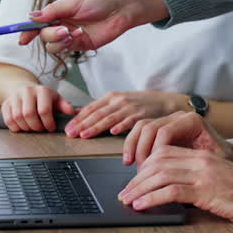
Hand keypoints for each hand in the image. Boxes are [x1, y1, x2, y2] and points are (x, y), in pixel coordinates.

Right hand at [0, 84, 75, 131]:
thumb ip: (64, 105)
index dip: (48, 123)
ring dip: (26, 128)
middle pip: (28, 114)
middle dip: (36, 126)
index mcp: (42, 90)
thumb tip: (71, 112)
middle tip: (40, 129)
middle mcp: (27, 91)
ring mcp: (14, 97)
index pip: (44, 110)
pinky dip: (15, 127)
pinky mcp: (5, 104)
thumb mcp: (56, 99)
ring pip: (17, 117)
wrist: (24, 89)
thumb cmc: (43, 98)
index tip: (51, 128)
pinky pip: (8, 119)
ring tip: (32, 128)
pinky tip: (23, 127)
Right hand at [18, 0, 166, 54]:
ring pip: (53, 46)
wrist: (120, 9)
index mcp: (57, 13)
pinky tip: (80, 34)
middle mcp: (61, 25)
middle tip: (63, 29)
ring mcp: (70, 36)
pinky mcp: (81, 45)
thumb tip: (31, 16)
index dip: (27, 32)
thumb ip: (52, 11)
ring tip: (72, 32)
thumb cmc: (98, 0)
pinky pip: (67, 49)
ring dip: (59, 41)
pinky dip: (69, 43)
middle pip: (43, 37)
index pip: (37, 24)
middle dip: (49, 35)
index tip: (22, 39)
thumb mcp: (72, 2)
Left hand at [63, 90, 189, 138]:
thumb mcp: (119, 102)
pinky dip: (120, 126)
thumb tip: (78, 114)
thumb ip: (100, 108)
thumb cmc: (140, 104)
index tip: (68, 128)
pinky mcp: (142, 115)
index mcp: (111, 97)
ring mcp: (130, 107)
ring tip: (85, 135)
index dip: (78, 118)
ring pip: (109, 118)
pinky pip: (129, 121)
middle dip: (82, 124)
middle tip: (70, 134)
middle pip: (97, 113)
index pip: (91, 108)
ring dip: (96, 127)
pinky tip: (112, 131)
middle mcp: (119, 101)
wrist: (164, 102)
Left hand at [118, 145, 232, 223]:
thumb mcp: (217, 180)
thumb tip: (169, 192)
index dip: (144, 166)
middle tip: (124, 194)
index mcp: (202, 156)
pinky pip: (171, 191)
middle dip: (136, 179)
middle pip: (157, 162)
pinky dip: (152, 198)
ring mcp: (203, 175)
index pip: (163, 152)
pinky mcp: (206, 191)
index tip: (134, 182)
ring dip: (139, 189)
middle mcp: (200, 161)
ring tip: (128, 201)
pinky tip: (142, 206)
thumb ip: (195, 179)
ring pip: (160, 175)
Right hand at [122, 111, 232, 166]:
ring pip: (142, 127)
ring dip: (133, 146)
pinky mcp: (160, 129)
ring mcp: (168, 121)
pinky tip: (130, 161)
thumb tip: (181, 173)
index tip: (150, 171)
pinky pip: (140, 132)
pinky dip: (132, 145)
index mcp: (192, 121)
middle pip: (150, 128)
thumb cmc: (220, 161)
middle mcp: (178, 117)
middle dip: (141, 151)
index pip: (164, 133)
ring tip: (129, 165)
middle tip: (139, 172)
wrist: (221, 158)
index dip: (154, 153)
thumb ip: (200, 163)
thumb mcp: (215, 162)